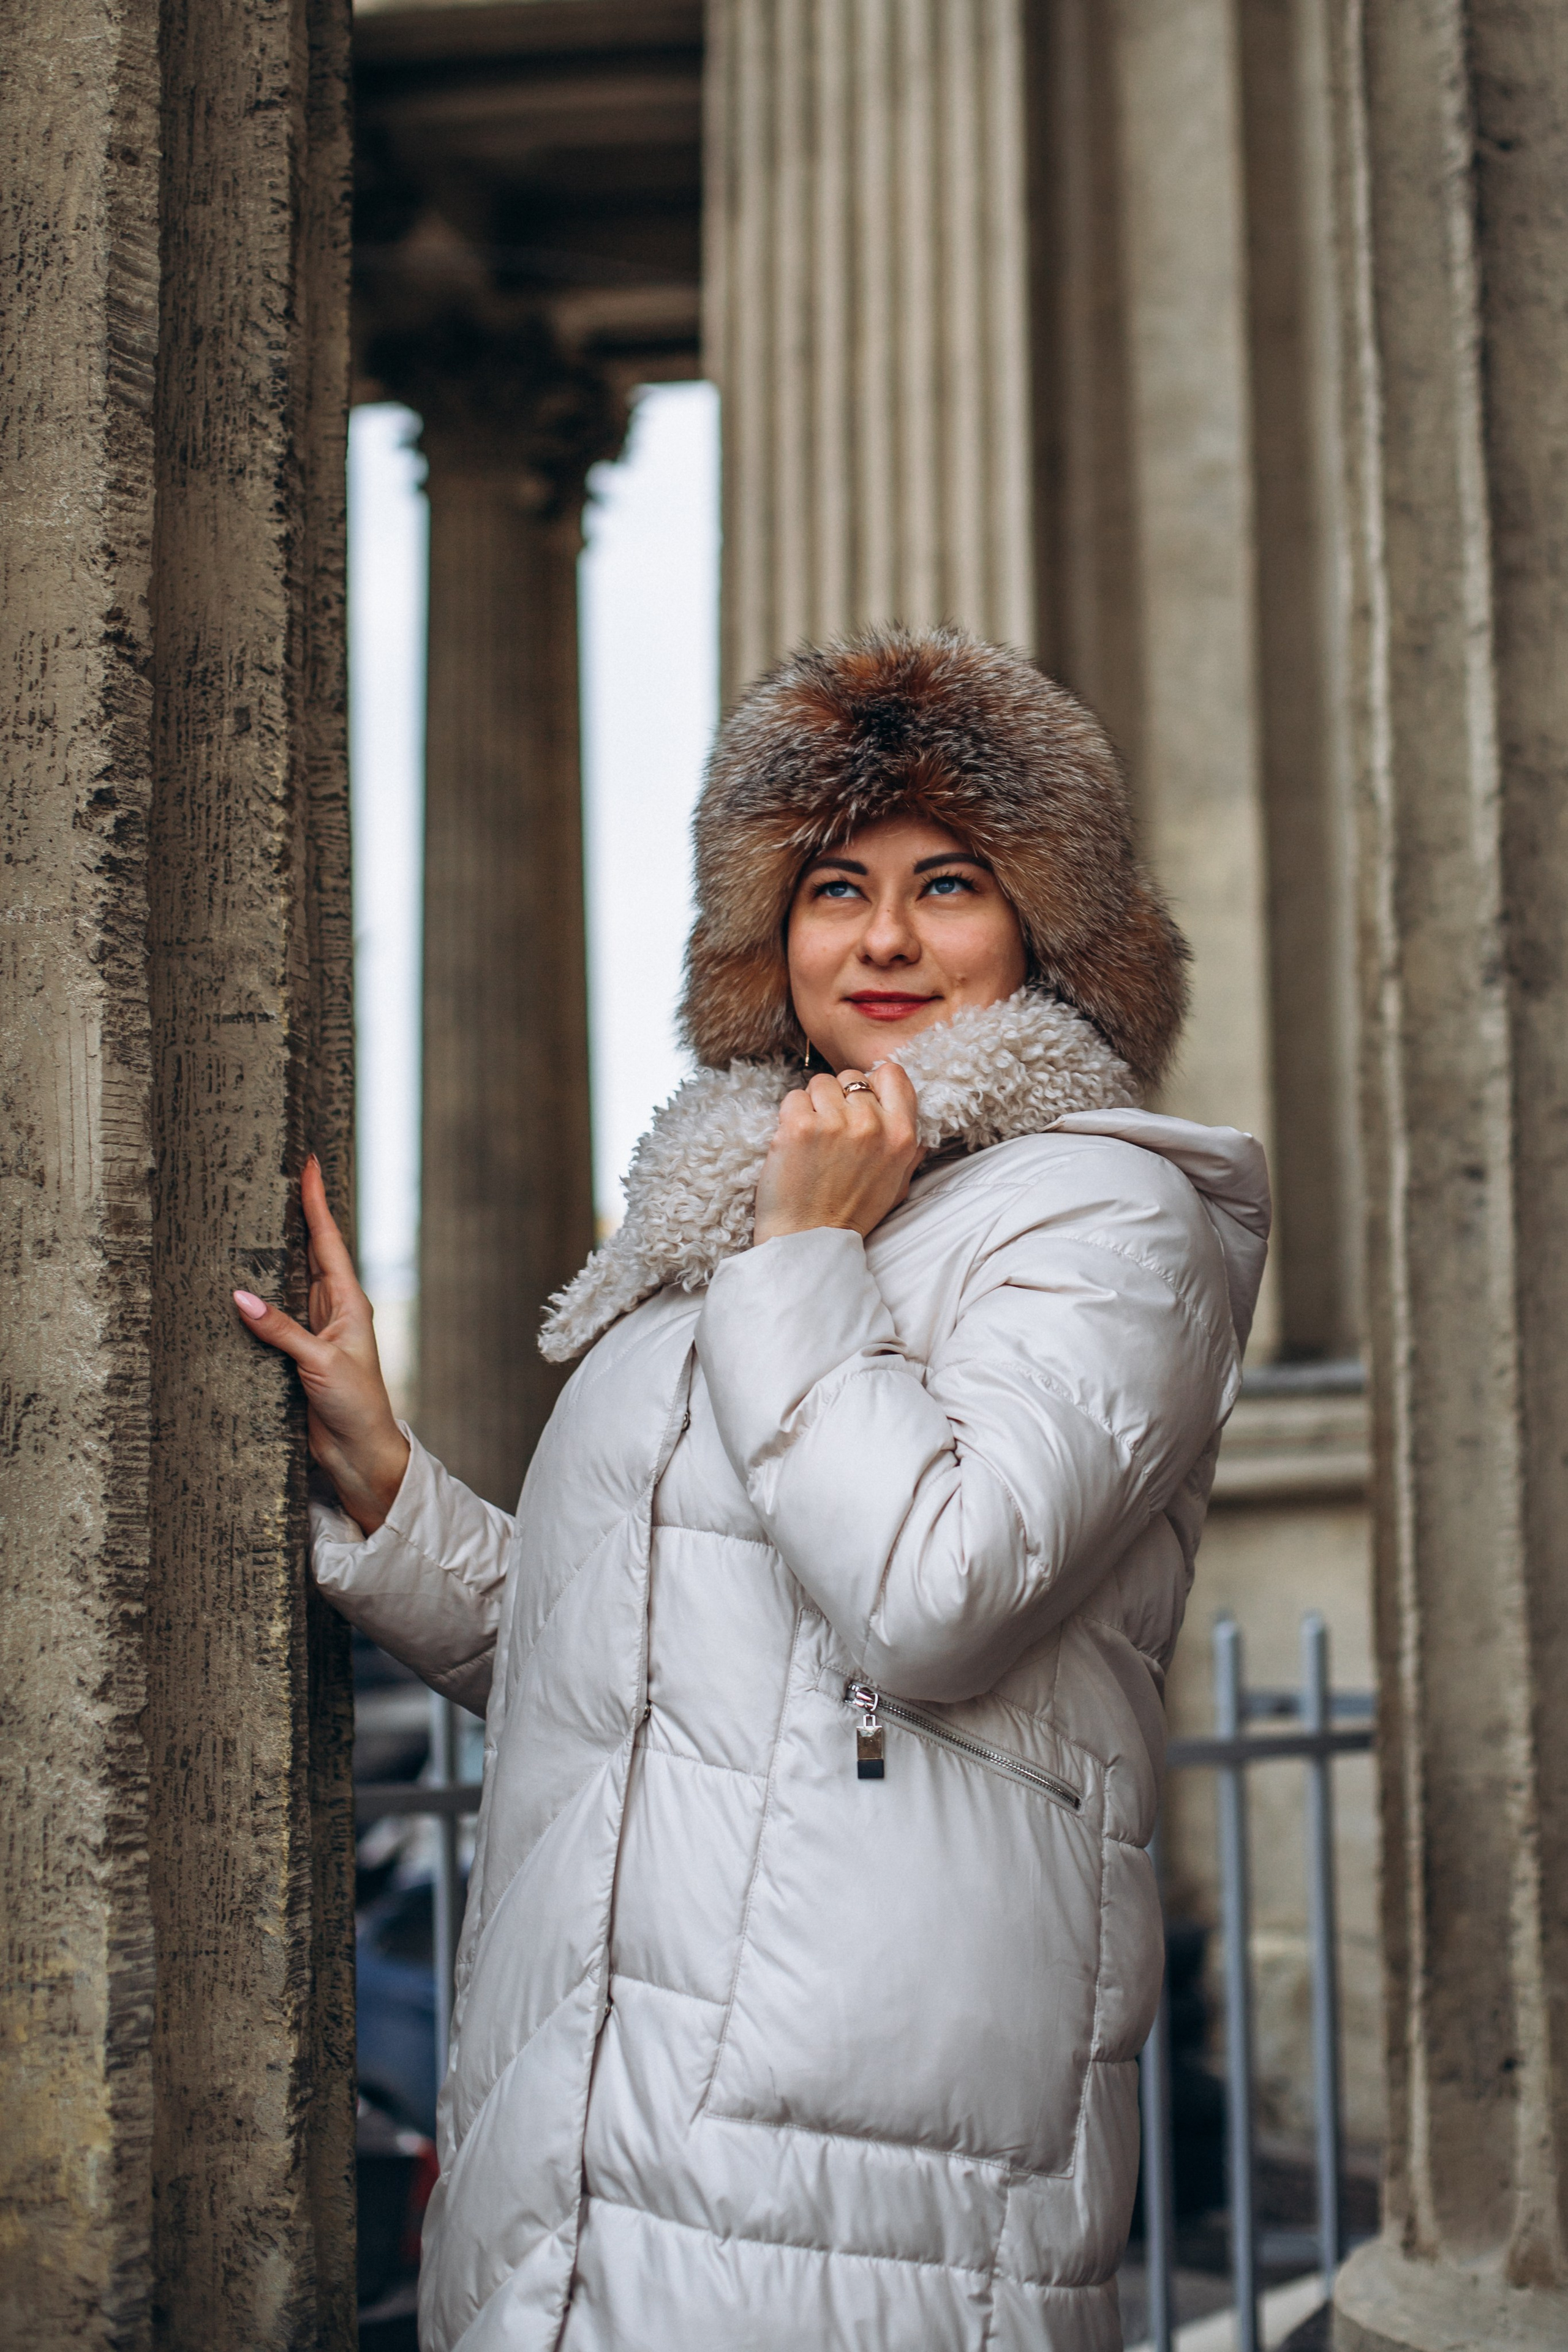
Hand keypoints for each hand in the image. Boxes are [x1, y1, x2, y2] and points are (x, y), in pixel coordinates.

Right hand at [232, 1156, 409, 1534]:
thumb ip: (281, 1330)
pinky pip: (276, 1315)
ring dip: (279, 1250)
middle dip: (299, 1214)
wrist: (360, 1453)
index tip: (310, 1163)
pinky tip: (243, 1283)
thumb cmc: (356, 1407)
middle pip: (311, 1252)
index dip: (317, 1202)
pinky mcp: (299, 1354)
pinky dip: (261, 1296)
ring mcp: (316, 1331)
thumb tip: (240, 1296)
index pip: (327, 1241)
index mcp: (349, 1303)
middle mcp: (333, 1311)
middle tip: (284, 1174)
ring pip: (293, 1280)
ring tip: (262, 1213)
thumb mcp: (320, 1363)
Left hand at [753, 1063, 923, 1243]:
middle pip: (851, 1078)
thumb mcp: (898, 1183)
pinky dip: (790, 1116)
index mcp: (901, 1136)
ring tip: (813, 1139)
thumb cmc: (852, 1213)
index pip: (893, 1073)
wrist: (810, 1240)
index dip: (874, 1084)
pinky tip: (795, 1144)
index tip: (861, 1104)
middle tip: (832, 1132)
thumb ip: (911, 1149)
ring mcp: (834, 1123)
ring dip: (813, 1105)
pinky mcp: (799, 1127)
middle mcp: (871, 1125)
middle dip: (839, 1098)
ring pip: (820, 1083)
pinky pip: (794, 1098)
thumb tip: (918, 1120)